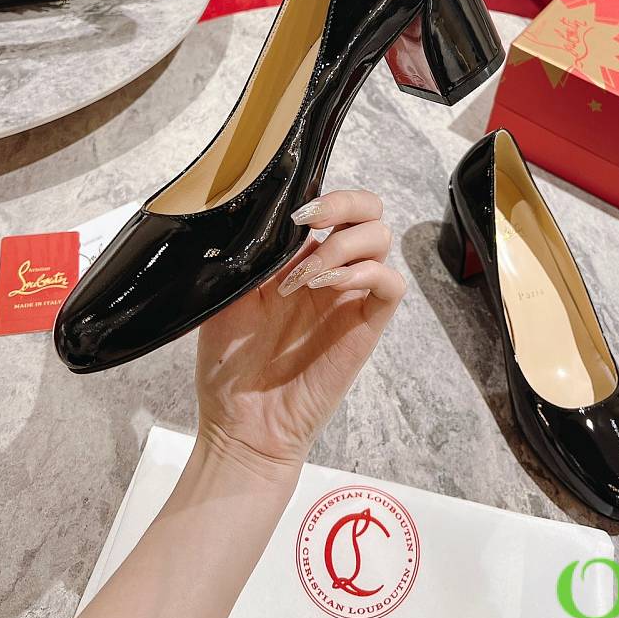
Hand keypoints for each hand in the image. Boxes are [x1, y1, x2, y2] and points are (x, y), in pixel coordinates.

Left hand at [195, 190, 404, 474]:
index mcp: (301, 257)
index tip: (293, 211)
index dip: (324, 195)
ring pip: (382, 238)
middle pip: (370, 210)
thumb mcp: (227, 293)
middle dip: (345, 203)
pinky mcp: (366, 325)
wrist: (240, 423)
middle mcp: (333, 270)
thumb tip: (257, 209)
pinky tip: (326, 286)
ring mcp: (351, 297)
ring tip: (303, 277)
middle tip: (310, 222)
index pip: (334, 205)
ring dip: (343, 244)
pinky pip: (391, 284)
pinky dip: (364, 272)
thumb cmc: (229, 363)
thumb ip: (250, 251)